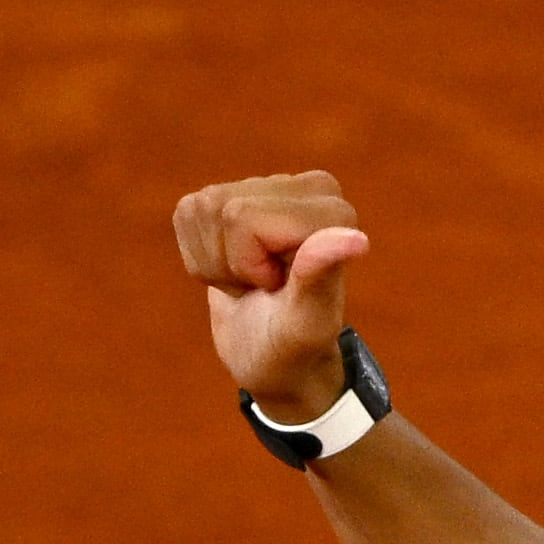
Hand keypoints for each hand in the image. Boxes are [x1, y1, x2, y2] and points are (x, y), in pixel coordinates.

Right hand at [172, 170, 371, 419]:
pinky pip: (187, 212)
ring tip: (251, 283)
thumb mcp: (306, 323)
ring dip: (214, 262)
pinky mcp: (233, 197)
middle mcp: (307, 187)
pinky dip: (200, 256)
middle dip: (229, 263)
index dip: (248, 264)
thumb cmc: (295, 347)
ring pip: (200, 208)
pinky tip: (234, 271)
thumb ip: (320, 277)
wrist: (272, 356)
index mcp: (332, 210)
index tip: (277, 288)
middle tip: (263, 288)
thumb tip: (356, 239)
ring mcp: (268, 187)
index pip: (242, 218)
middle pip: (220, 208)